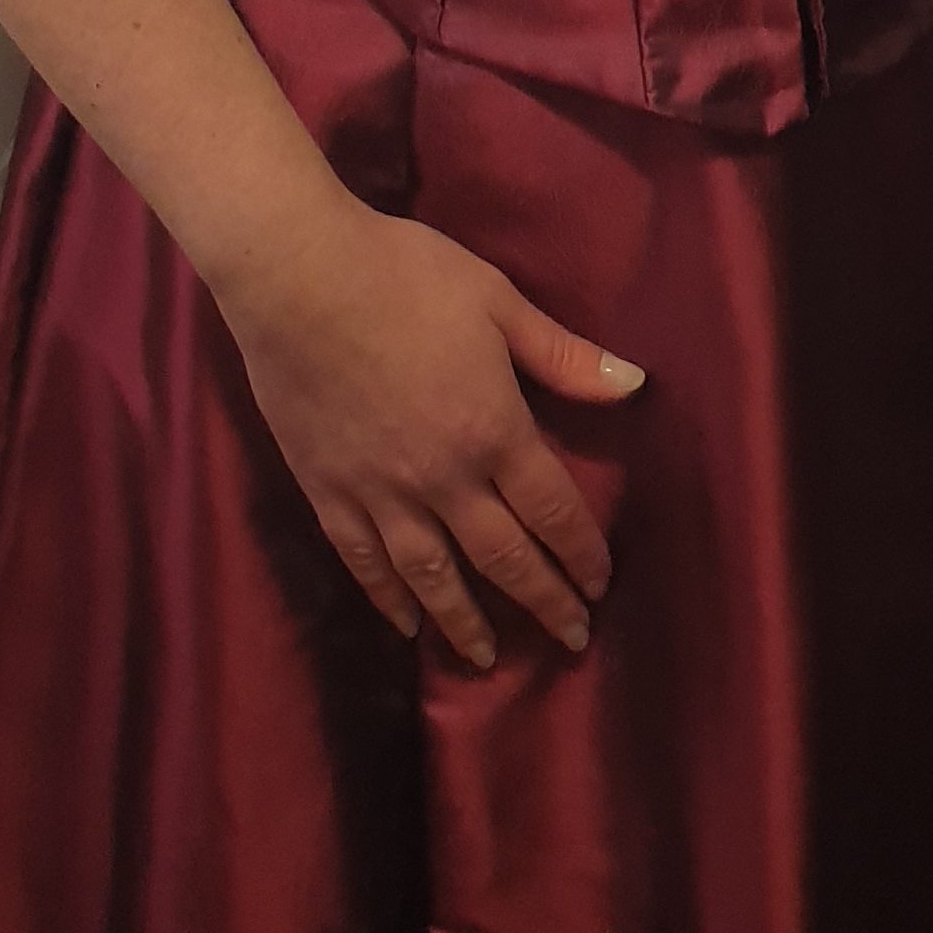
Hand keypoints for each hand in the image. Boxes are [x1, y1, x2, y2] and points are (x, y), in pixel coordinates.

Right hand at [219, 195, 644, 667]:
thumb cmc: (404, 274)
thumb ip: (562, 355)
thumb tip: (634, 385)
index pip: (553, 511)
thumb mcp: (497, 300)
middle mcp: (443, 479)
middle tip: (570, 639)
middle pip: (503, 559)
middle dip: (543, 602)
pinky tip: (404, 622)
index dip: (582, 554)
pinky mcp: (327, 493)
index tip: (599, 585)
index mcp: (493, 431)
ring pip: (433, 578)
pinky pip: (364, 562)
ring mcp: (380, 493)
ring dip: (467, 623)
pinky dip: (388, 599)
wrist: (297, 275)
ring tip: (488, 657)